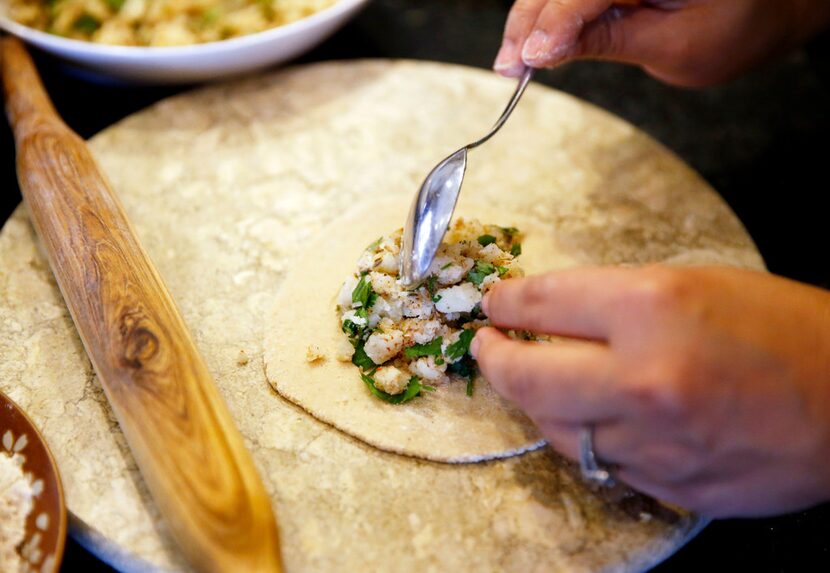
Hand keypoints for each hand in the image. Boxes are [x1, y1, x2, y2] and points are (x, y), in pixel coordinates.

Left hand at [472, 265, 829, 516]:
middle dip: (494, 358)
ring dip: (533, 401)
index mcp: (652, 307)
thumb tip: (549, 315)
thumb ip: (614, 301)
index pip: (544, 302)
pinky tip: (585, 416)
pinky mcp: (668, 483)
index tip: (495, 305)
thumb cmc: (783, 328)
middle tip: (486, 346)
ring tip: (530, 379)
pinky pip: (598, 461)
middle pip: (527, 376)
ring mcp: (653, 440)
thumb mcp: (694, 283)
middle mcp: (643, 376)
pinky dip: (581, 435)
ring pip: (554, 428)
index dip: (506, 303)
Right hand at [494, 0, 829, 85]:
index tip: (529, 60)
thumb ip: (607, 42)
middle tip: (509, 66)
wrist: (760, 15)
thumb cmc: (731, 30)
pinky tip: (533, 44)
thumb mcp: (672, 47)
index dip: (555, 22)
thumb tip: (544, 52)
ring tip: (513, 62)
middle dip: (530, 21)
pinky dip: (548, 16)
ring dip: (530, 20)